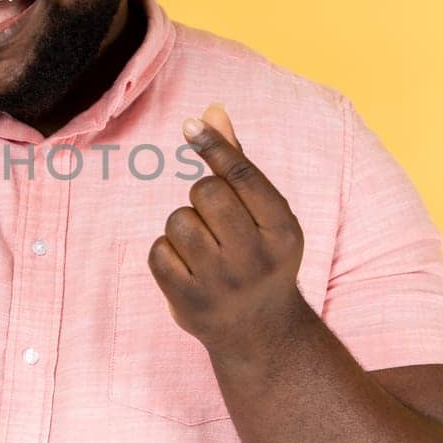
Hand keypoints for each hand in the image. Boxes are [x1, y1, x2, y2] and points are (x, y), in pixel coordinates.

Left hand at [149, 102, 314, 357]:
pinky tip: (187, 269)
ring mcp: (222, 282)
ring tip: (203, 249)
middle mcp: (257, 257)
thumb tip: (212, 110)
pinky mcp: (190, 301)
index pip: (244, 177)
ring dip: (183, 226)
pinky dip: (166, 253)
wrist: (260, 333)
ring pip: (178, 220)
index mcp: (284, 231)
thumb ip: (238, 164)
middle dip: (202, 197)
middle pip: (206, 193)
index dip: (215, 147)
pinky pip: (158, 251)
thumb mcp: (264, 215)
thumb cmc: (259, 257)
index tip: (190, 125)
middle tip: (216, 221)